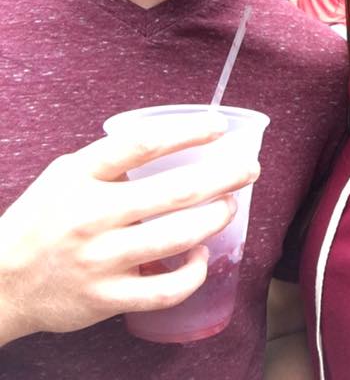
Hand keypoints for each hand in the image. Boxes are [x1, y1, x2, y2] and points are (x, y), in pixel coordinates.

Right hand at [0, 114, 258, 343]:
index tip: (218, 126)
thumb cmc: (45, 218)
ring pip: (176, 238)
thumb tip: (178, 143)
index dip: (187, 132)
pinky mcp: (106, 298)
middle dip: (223, 176)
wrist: (1, 280)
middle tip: (250, 168)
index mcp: (81, 176)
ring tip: (230, 205)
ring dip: (214, 218)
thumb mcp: (69, 174)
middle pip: (173, 192)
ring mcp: (100, 260)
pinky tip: (202, 257)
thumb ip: (113, 160)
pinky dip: (192, 274)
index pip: (142, 144)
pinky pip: (164, 290)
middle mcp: (91, 215)